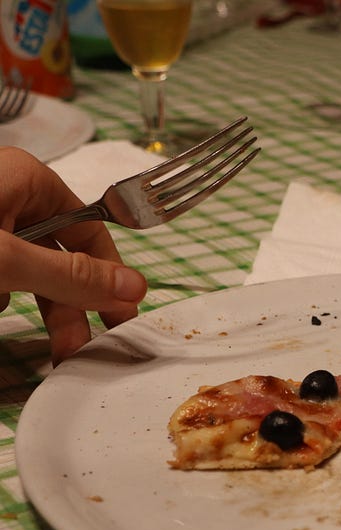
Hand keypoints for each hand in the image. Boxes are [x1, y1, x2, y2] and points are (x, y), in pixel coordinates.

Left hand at [0, 147, 146, 364]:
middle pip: (59, 257)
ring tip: (41, 343)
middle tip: (85, 348)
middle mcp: (9, 196)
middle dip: (70, 306)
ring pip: (27, 272)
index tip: (122, 315)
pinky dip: (1, 296)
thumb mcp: (7, 261)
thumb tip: (137, 289)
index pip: (91, 230)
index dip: (109, 275)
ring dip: (35, 308)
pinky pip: (1, 275)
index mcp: (28, 180)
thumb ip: (71, 277)